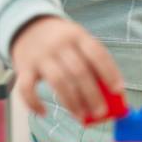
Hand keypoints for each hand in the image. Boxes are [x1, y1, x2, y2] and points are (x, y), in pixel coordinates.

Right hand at [10, 16, 124, 121]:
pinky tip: (44, 113)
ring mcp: (40, 56)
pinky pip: (27, 88)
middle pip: (79, 71)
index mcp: (77, 35)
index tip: (118, 90)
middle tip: (101, 112)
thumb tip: (108, 95)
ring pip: (58, 81)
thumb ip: (91, 62)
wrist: (27, 25)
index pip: (97, 53)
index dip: (109, 72)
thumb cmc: (61, 40)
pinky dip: (34, 103)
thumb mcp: (78, 40)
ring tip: (81, 116)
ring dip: (71, 102)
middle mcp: (59, 44)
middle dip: (92, 94)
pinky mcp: (24, 68)